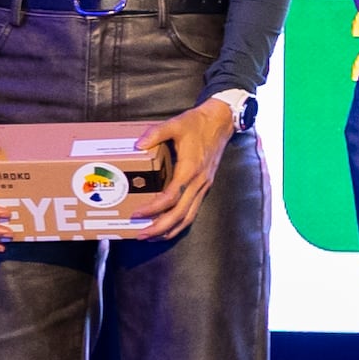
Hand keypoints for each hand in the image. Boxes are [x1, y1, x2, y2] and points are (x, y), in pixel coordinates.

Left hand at [137, 95, 246, 241]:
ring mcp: (203, 186)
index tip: (137, 213)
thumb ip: (156, 133)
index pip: (171, 197)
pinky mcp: (204, 186)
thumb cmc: (198, 124)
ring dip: (170, 230)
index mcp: (190, 169)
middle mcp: (198, 182)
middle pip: (180, 214)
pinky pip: (193, 210)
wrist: (221, 122)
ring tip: (152, 237)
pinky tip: (169, 226)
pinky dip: (180, 222)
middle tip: (141, 235)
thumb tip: (138, 145)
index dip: (154, 208)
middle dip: (160, 227)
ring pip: (188, 216)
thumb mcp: (175, 124)